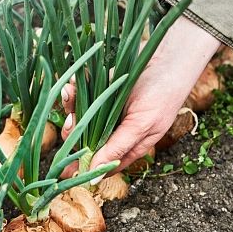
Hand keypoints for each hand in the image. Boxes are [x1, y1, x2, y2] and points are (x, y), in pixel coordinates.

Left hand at [60, 15, 220, 179]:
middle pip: (84, 141)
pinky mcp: (100, 89)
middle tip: (70, 122)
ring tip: (69, 93)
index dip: (82, 167)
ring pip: (79, 116)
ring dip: (70, 107)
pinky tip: (73, 81)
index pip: (100, 164)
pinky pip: (81, 93)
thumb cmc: (162, 93)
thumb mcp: (142, 125)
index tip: (63, 168)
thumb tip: (95, 176)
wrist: (168, 55)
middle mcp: (114, 130)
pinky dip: (75, 87)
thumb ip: (117, 148)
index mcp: (127, 145)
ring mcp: (106, 109)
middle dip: (73, 132)